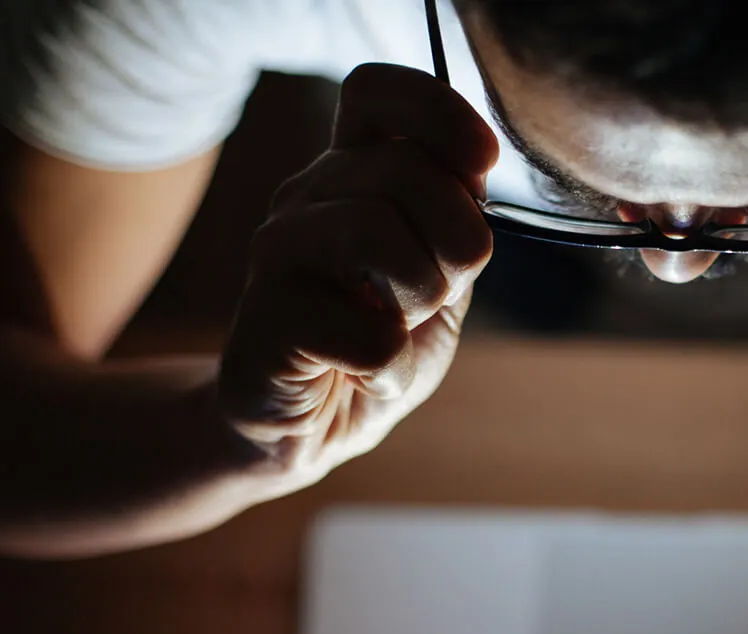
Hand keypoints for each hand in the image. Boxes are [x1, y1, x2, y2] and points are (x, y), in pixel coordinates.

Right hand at [217, 64, 497, 484]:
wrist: (312, 425)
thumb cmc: (378, 341)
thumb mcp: (439, 274)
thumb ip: (459, 218)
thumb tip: (477, 163)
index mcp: (353, 173)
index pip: (378, 93)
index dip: (440, 114)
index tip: (483, 164)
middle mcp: (308, 195)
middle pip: (403, 169)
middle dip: (454, 245)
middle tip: (433, 295)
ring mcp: (277, 251)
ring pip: (373, 232)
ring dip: (417, 299)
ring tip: (396, 328)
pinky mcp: (265, 320)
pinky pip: (366, 335)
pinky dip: (387, 367)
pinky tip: (363, 372)